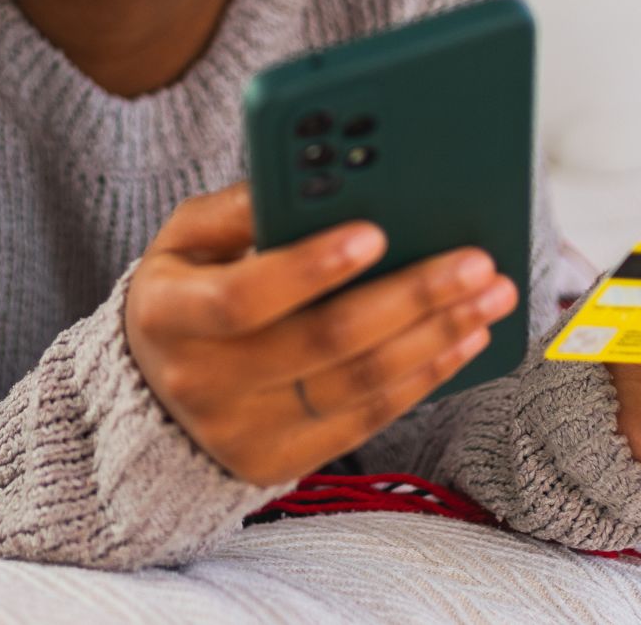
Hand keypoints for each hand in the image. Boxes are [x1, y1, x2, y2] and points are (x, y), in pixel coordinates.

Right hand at [123, 183, 517, 486]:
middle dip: (409, 299)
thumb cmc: (187, 287)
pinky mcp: (278, 463)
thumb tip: (310, 178)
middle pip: (321, 343)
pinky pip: (366, 420)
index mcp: (168, 313)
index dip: (309, 268)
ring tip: (488, 298)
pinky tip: (460, 341)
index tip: (376, 232)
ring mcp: (240, 432)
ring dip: (434, 339)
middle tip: (474, 262)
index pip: (243, 297)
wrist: (152, 385)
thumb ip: (239, 207)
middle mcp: (200, 382)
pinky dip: (422, 379)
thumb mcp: (186, 236)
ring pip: (356, 386)